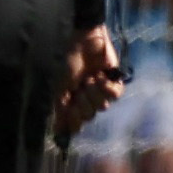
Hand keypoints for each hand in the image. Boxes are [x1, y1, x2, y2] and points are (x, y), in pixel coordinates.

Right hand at [54, 25, 128, 140]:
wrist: (80, 40)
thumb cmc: (63, 61)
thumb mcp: (57, 88)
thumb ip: (60, 111)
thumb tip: (58, 132)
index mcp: (69, 99)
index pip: (75, 121)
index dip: (74, 120)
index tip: (70, 113)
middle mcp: (84, 96)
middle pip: (88, 116)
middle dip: (83, 103)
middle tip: (78, 89)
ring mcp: (99, 89)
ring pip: (102, 107)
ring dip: (94, 93)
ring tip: (88, 79)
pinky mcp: (113, 81)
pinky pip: (115, 95)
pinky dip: (107, 87)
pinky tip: (99, 76)